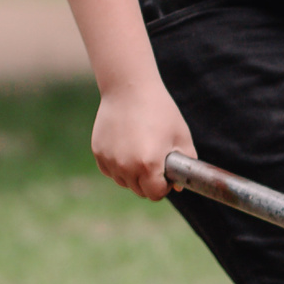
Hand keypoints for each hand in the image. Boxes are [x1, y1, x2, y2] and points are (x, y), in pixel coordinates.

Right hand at [92, 80, 194, 200]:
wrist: (130, 89)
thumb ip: (185, 163)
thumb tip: (178, 187)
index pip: (156, 194)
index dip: (164, 187)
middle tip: (156, 162)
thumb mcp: (181, 137)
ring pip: (123, 182)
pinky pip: (110, 170)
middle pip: (139, 190)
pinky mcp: (98, 153)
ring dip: (133, 175)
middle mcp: (126, 166)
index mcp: (149, 164)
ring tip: (142, 152)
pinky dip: (119, 166)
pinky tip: (128, 148)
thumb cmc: (161, 112)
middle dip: (150, 182)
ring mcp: (110, 160)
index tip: (167, 175)